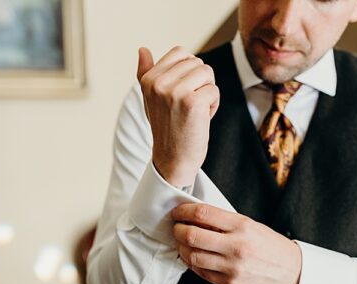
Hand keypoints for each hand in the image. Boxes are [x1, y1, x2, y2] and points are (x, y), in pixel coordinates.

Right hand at [137, 46, 219, 188]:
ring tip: (193, 113)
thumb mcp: (152, 100)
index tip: (178, 96)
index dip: (187, 72)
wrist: (172, 162)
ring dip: (207, 93)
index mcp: (149, 80)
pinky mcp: (192, 102)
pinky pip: (214, 90)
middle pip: (196, 62)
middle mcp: (159, 84)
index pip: (181, 53)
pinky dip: (213, 106)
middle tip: (186, 108)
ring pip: (207, 73)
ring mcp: (175, 93)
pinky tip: (200, 120)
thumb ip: (146, 74)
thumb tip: (142, 50)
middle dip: (198, 83)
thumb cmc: (166, 129)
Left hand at [172, 203, 301, 283]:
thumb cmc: (270, 247)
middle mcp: (236, 246)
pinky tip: (191, 257)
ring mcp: (231, 267)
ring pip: (193, 256)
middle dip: (178, 230)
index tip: (178, 212)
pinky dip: (191, 263)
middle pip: (192, 236)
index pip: (204, 214)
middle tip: (176, 228)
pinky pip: (201, 273)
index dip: (184, 212)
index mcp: (242, 226)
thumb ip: (226, 223)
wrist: (291, 272)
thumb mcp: (252, 227)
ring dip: (181, 248)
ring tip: (181, 243)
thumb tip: (197, 218)